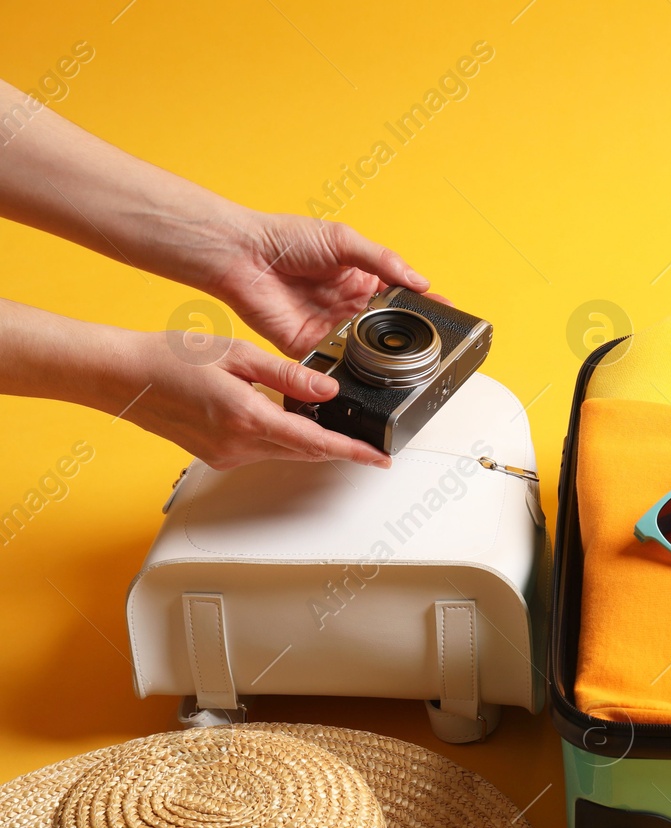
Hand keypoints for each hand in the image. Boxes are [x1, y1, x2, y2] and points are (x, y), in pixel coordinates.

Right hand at [115, 330, 391, 468]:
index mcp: (247, 417)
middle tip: (368, 442)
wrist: (121, 376)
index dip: (353, 452)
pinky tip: (281, 418)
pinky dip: (280, 437)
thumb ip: (287, 374)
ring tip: (331, 423)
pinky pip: (261, 450)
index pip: (315, 442)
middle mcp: (238, 444)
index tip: (379, 459)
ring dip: (307, 440)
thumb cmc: (168, 359)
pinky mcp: (217, 455)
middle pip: (304, 451)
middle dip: (338, 446)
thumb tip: (328, 388)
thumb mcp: (237, 354)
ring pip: (284, 451)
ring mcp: (226, 454)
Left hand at [205, 211, 435, 357]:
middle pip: (388, 328)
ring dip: (384, 354)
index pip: (400, 297)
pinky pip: (337, 363)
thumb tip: (420, 281)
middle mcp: (349, 306)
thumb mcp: (343, 240)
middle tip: (434, 343)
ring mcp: (331, 329)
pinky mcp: (311, 348)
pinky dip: (353, 368)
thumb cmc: (285, 239)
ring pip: (367, 349)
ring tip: (408, 360)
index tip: (447, 315)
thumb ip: (383, 260)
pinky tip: (370, 368)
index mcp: (360, 279)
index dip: (423, 307)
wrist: (243, 256)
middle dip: (409, 336)